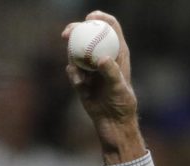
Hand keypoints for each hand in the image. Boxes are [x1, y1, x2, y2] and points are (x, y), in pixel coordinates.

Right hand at [63, 11, 144, 164]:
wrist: (112, 123)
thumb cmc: (122, 105)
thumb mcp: (119, 88)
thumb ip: (111, 72)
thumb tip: (101, 59)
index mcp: (118, 53)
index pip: (110, 27)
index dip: (100, 18)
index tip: (90, 17)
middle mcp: (104, 56)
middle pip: (89, 34)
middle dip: (77, 29)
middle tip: (68, 33)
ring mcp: (91, 67)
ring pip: (77, 50)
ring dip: (71, 52)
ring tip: (75, 69)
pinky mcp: (82, 79)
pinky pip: (72, 70)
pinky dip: (73, 74)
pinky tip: (80, 85)